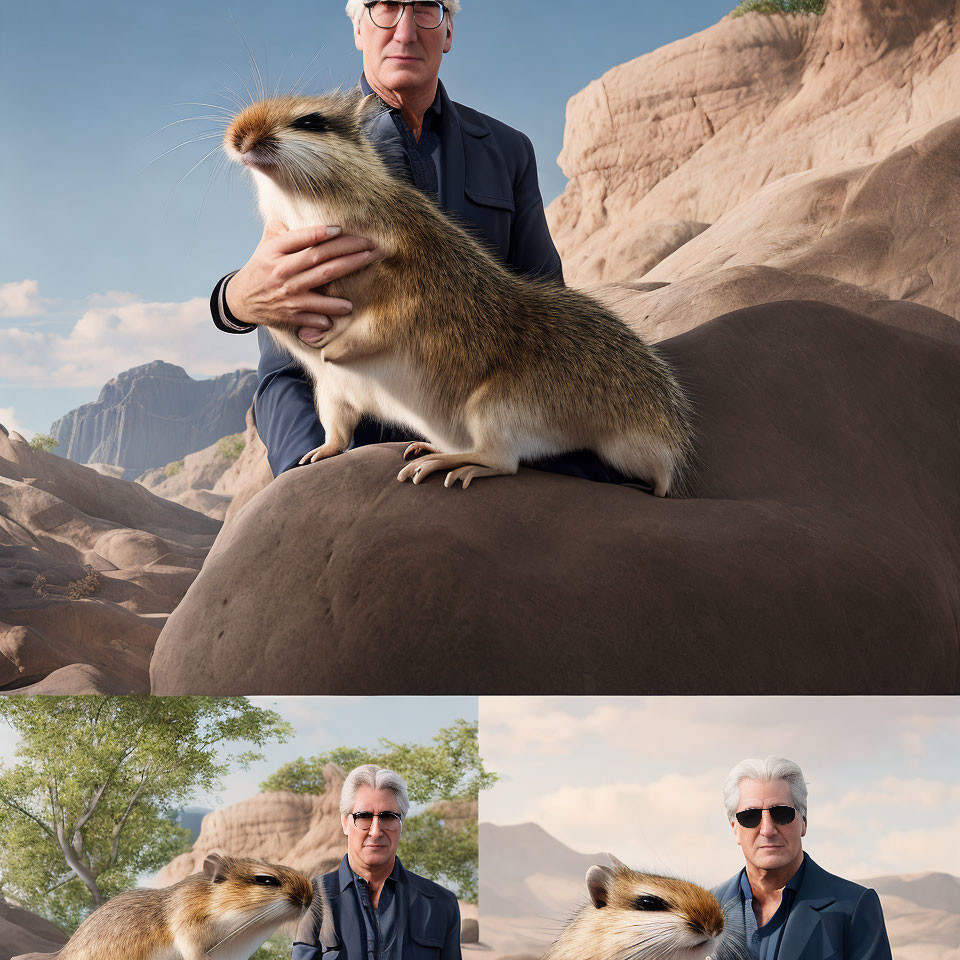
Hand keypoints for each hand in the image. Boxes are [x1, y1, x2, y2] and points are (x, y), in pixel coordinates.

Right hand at [225, 220, 378, 331]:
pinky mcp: (290, 314)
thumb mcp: (266, 244)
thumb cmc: (261, 268)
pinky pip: (313, 315)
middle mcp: (281, 271)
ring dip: (345, 280)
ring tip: (365, 281)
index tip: (343, 229)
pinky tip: (345, 310)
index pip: (302, 238)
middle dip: (349, 253)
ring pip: (320, 287)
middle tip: (371, 249)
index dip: (323, 233)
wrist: (241, 300)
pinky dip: (328, 314)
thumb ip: (284, 228)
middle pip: (319, 259)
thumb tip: (302, 208)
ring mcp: (286, 294)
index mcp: (275, 250)